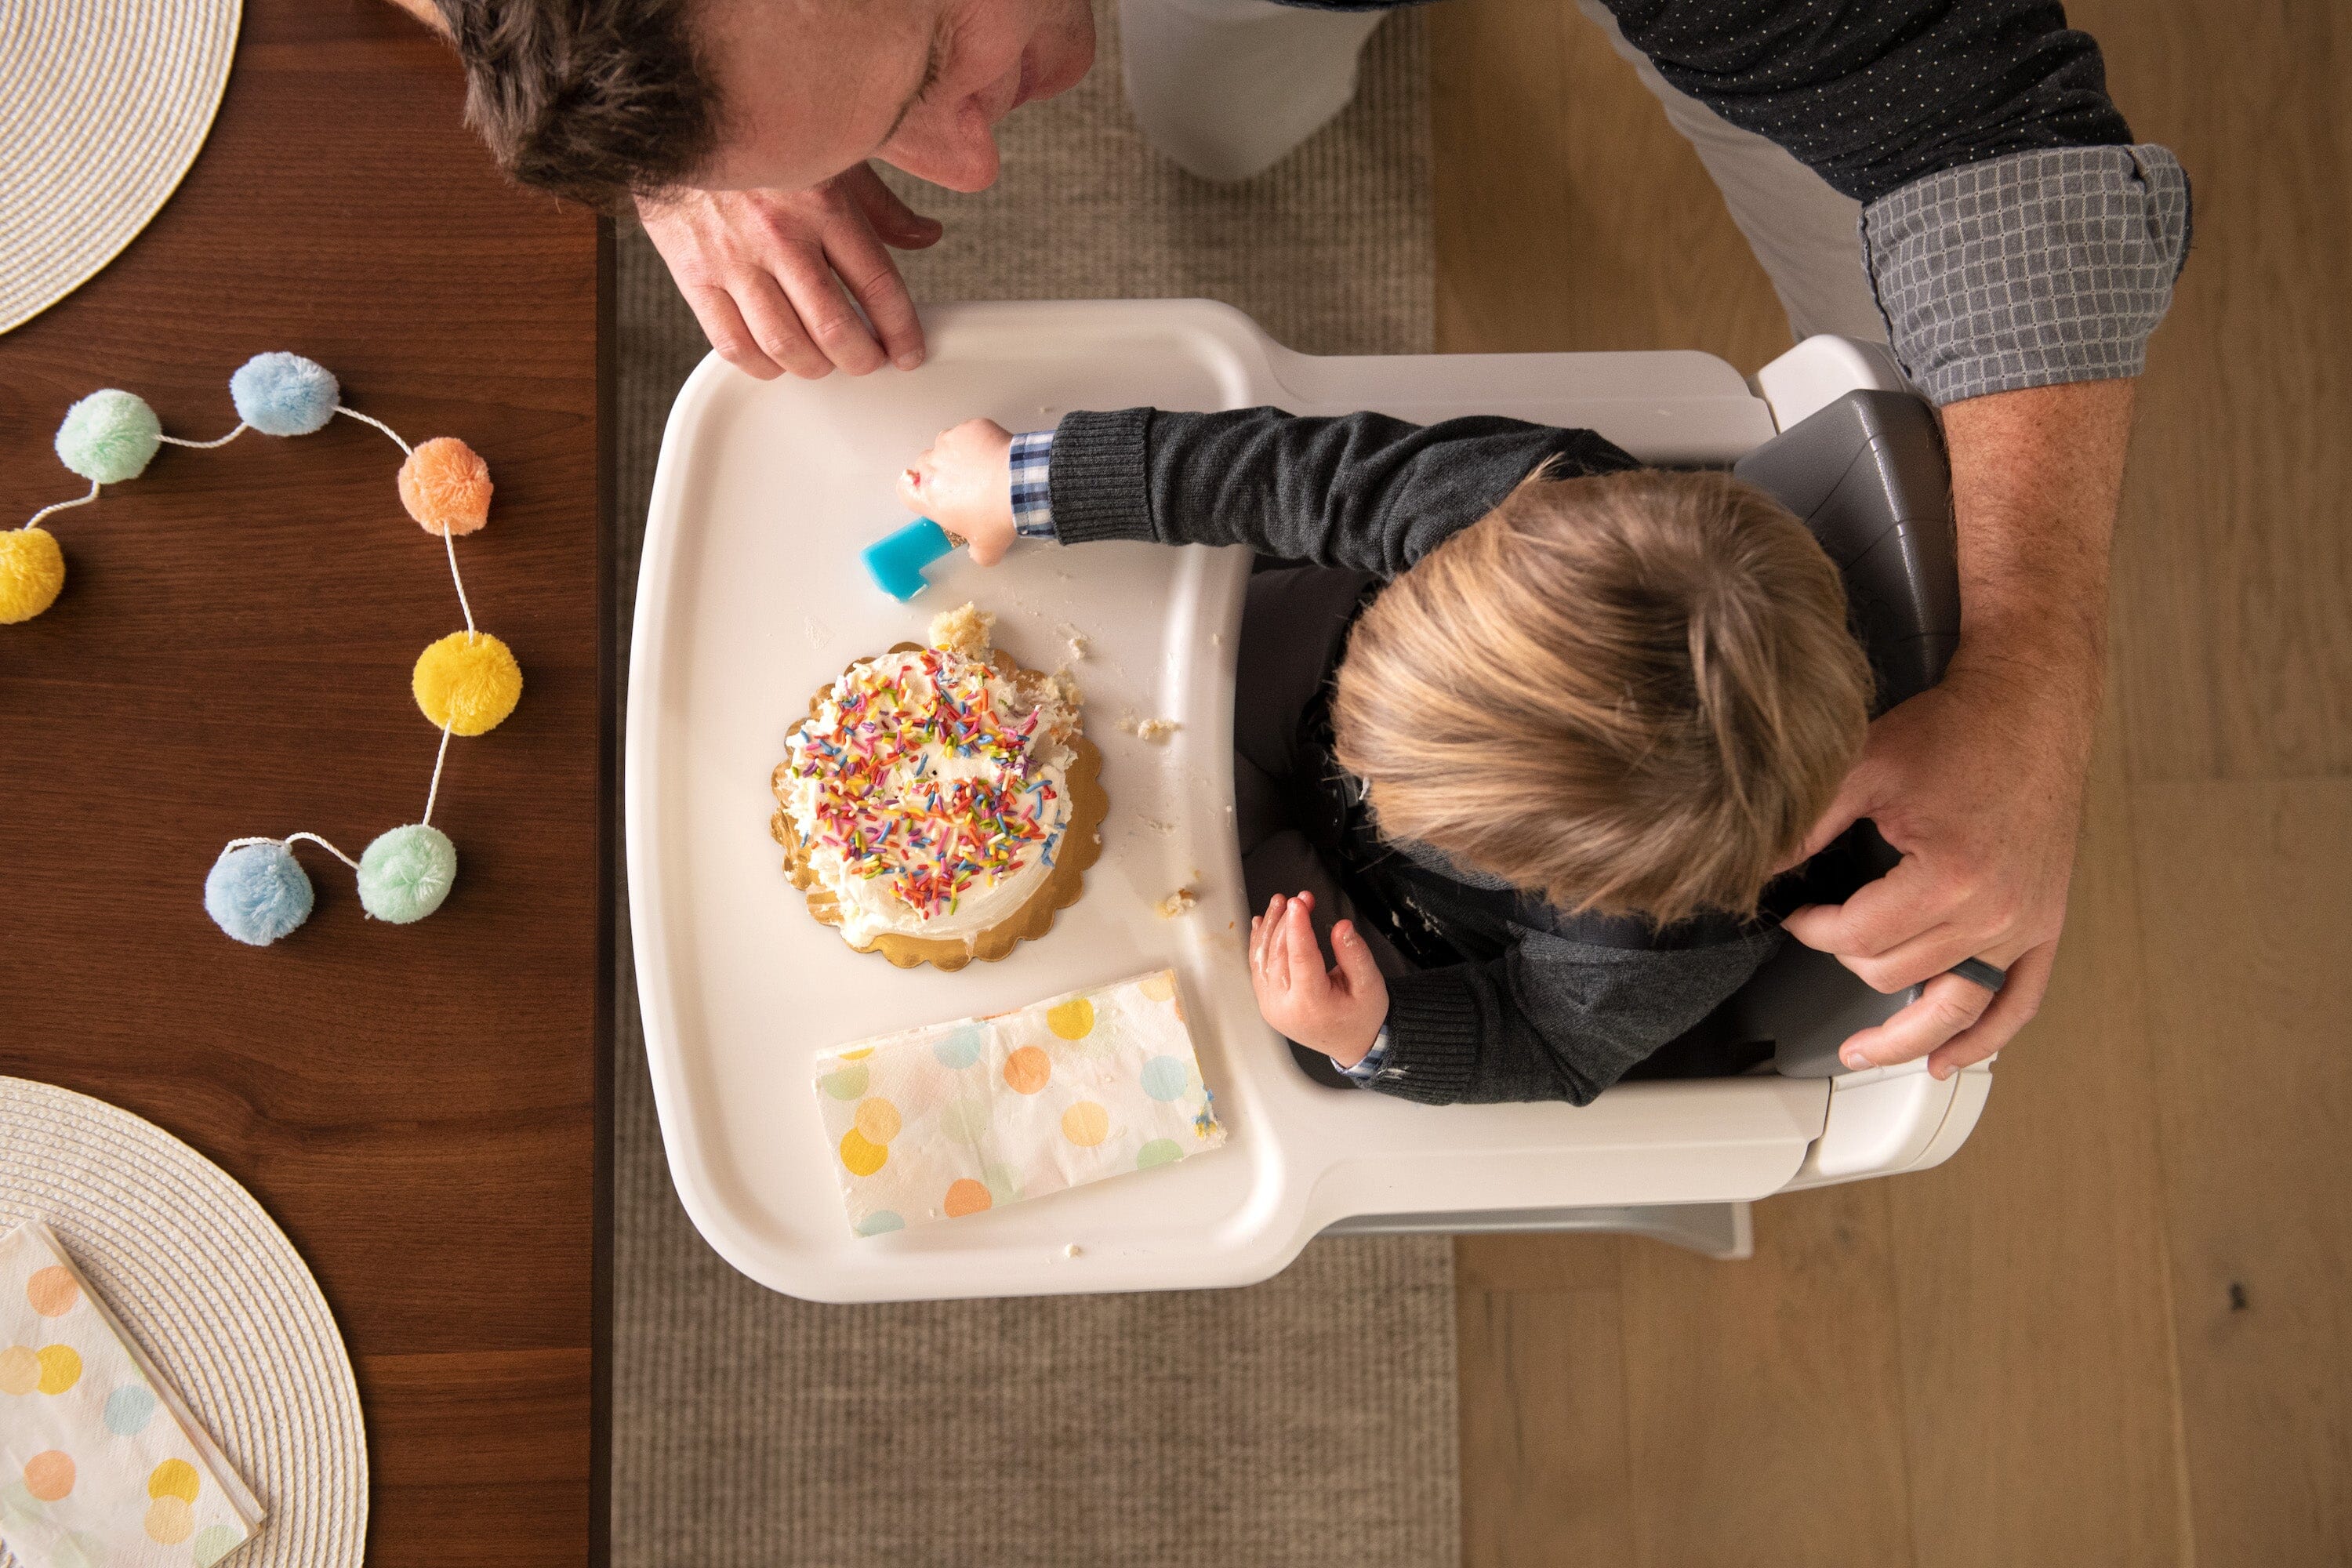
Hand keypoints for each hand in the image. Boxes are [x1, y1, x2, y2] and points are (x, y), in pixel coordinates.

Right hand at [636, 164, 941, 379]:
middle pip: (835, 329)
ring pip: (785, 346)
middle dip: (864, 360)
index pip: (878, 285)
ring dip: (816, 368)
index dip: (902, 332)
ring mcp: (733, 258)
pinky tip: (777, 360)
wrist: (675, 117)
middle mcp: (779, 234)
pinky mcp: (693, 274)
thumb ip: (881, 206)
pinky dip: (762, 366)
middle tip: (871, 362)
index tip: (909, 352)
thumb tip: (926, 236)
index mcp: (822, 203)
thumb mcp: (832, 158)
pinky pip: (732, 344)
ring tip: (827, 362)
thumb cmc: (763, 141)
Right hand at [897, 418, 1017, 563]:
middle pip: (926, 465)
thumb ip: (976, 553)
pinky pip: (969, 432)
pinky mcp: (970, 428)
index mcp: (929, 498)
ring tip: (983, 467)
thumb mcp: (986, 550)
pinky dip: (979, 440)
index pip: (904, 490)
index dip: (916, 490)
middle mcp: (932, 467)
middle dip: (941, 472)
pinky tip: (995, 454)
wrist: (1021, 486)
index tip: (931, 492)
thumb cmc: (998, 516)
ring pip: (946, 445)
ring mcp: (949, 443)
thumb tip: (978, 553)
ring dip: (959, 454)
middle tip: (967, 483)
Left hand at [1248, 892, 1387, 1066]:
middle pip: (1279, 954)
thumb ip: (1355, 955)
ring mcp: (1271, 1006)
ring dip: (1270, 927)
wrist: (1353, 1042)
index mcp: (1312, 1005)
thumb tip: (1342, 927)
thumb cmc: (1361, 1016)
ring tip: (1280, 903)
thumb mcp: (1370, 985)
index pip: (1300, 958)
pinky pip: (1258, 967)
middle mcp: (1285, 1008)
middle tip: (1300, 899)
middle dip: (1288, 921)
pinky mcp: (1267, 1002)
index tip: (1299, 903)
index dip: (1298, 927)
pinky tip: (1263, 923)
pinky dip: (1259, 943)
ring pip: (1263, 958)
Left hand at [1784, 657, 2090, 1079]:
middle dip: (1847, 958)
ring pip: (1952, 1006)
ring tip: (1864, 1053)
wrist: (2031, 707)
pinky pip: (2019, 1002)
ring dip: (1904, 1038)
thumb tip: (1756, 865)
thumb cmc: (1956, 730)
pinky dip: (1984, 1039)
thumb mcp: (1864, 766)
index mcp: (1949, 877)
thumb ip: (1806, 823)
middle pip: (1897, 975)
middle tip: (1824, 933)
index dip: (1813, 929)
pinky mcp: (2047, 923)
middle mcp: (1994, 911)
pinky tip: (1948, 1059)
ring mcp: (2025, 924)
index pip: (1859, 937)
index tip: (1799, 913)